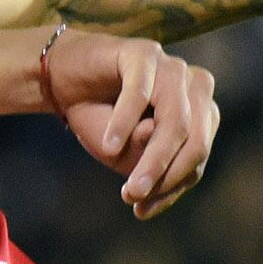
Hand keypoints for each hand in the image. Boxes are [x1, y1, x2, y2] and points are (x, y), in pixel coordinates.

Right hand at [47, 31, 219, 218]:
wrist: (63, 82)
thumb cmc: (101, 119)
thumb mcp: (126, 153)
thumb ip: (149, 159)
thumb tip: (157, 147)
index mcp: (200, 113)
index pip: (196, 156)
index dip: (172, 187)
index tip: (141, 211)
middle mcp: (193, 88)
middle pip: (194, 140)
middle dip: (166, 174)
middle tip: (135, 197)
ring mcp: (171, 67)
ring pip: (175, 121)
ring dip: (152, 158)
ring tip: (128, 185)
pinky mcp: (143, 52)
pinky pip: (141, 91)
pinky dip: (125, 121)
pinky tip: (109, 145)